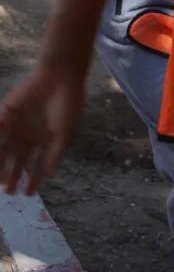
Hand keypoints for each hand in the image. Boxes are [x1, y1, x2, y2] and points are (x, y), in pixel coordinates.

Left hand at [0, 65, 86, 194]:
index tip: (28, 194)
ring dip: (0, 164)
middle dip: (12, 175)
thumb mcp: (64, 132)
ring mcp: (16, 127)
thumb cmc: (67, 105)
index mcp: (45, 141)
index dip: (33, 180)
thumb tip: (49, 175)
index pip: (37, 164)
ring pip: (4, 150)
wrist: (59, 77)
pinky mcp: (5, 116)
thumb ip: (55, 154)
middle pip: (17, 160)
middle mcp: (29, 136)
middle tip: (8, 190)